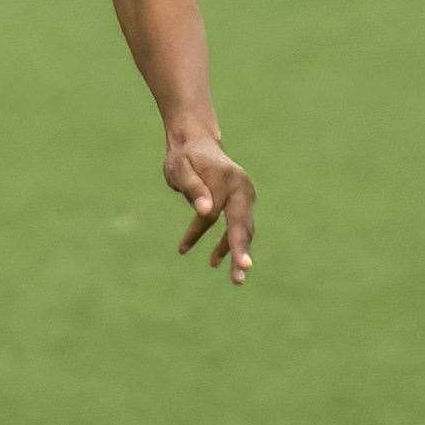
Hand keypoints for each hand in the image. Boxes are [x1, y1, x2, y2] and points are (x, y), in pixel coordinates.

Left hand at [166, 136, 256, 284]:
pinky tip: (214, 260)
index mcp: (229, 180)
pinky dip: (227, 243)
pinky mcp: (240, 203)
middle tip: (242, 273)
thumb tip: (205, 212)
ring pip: (243, 229)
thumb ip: (192, 188)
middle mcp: (243, 189)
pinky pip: (236, 227)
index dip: (209, 235)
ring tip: (235, 280)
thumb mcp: (180, 169)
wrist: (195, 144)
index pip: (221, 213)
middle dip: (241, 251)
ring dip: (238, 253)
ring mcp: (244, 196)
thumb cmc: (184, 157)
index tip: (204, 257)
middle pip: (242, 224)